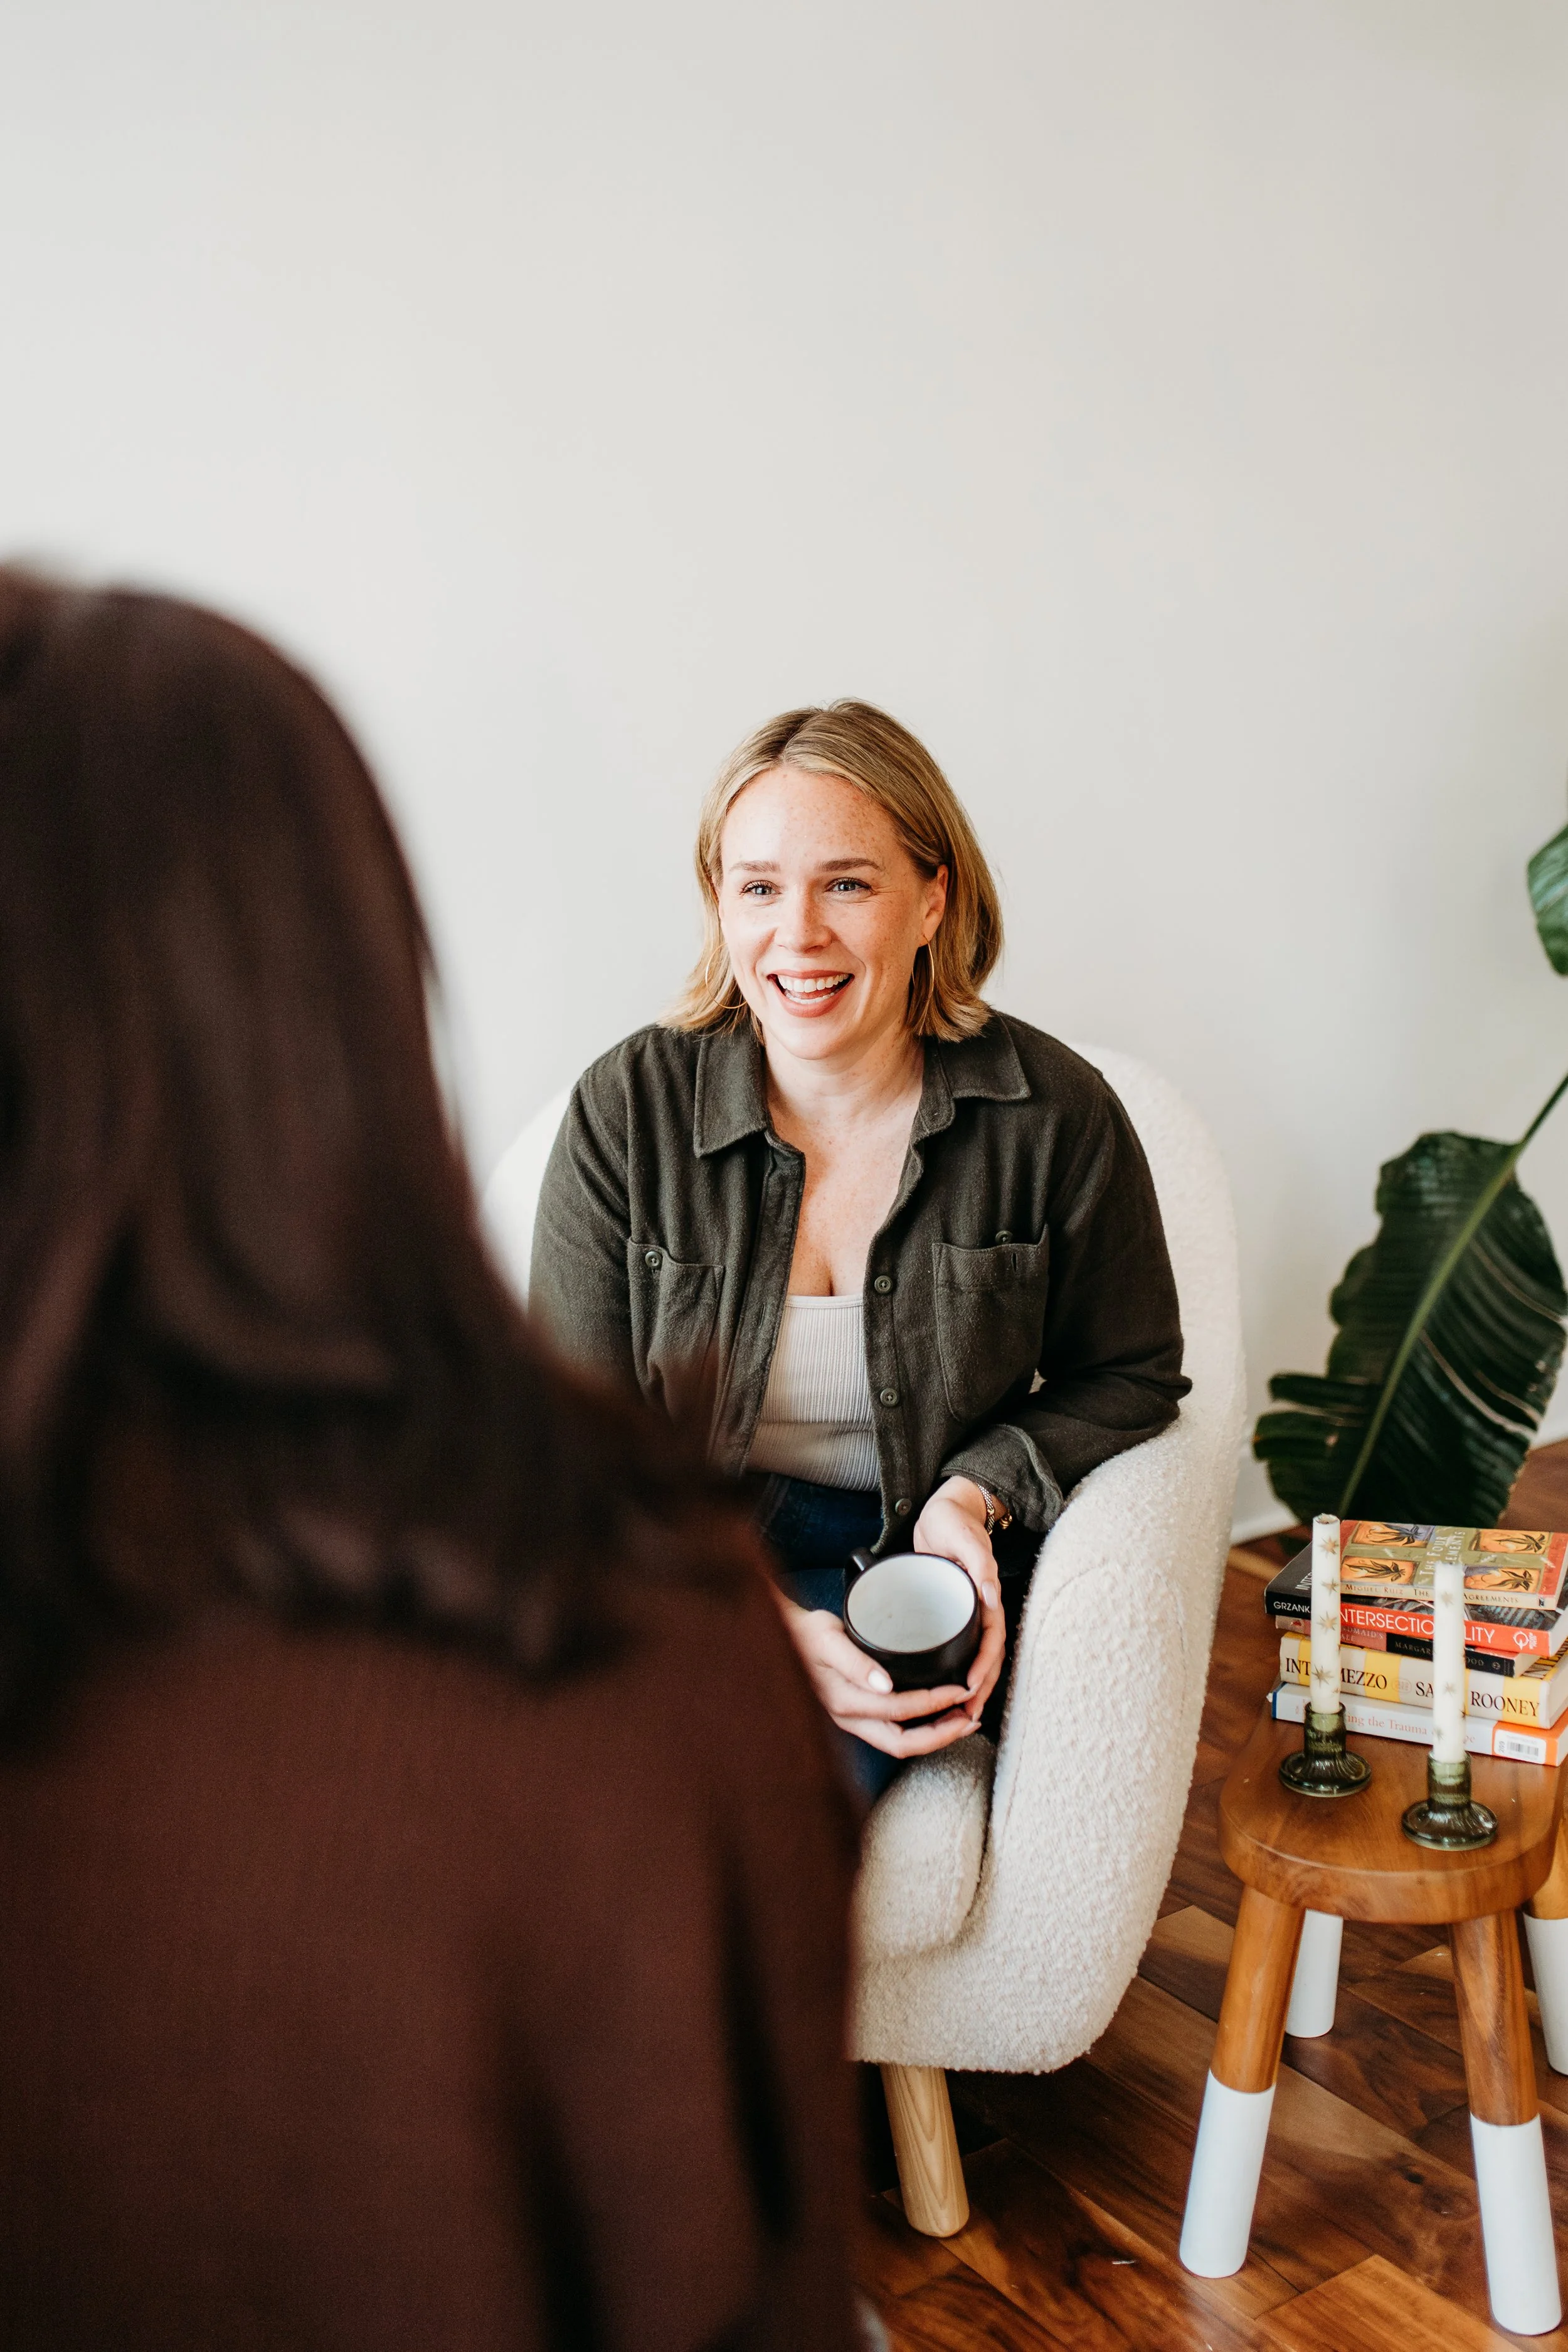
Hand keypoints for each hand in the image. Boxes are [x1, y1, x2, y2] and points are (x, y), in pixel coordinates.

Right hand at [773, 1595, 980, 1758]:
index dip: (934, 1705)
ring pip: (900, 1742)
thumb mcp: (827, 1638)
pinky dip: (920, 1727)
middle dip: (941, 1735)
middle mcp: (849, 1719)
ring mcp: (853, 1721)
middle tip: (970, 1718)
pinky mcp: (857, 1714)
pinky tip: (936, 1713)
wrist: (781, 1638)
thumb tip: (885, 1686)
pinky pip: (893, 1732)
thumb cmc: (804, 1633)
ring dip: (934, 1734)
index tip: (959, 1690)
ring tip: (962, 1719)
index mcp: (845, 1702)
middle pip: (904, 1743)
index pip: (899, 1712)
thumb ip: (854, 1662)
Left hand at [911, 1476, 1006, 1728]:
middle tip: (965, 1717)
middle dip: (981, 1689)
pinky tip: (942, 1688)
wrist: (943, 1509)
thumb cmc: (953, 1520)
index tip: (970, 1688)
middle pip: (987, 1657)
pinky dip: (955, 1670)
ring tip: (958, 1715)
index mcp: (986, 1595)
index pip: (991, 1640)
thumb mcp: (964, 1537)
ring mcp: (966, 1612)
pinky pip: (958, 1647)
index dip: (984, 1666)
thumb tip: (993, 1597)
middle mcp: (980, 1608)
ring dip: (971, 1687)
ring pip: (974, 1657)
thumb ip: (980, 1563)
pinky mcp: (950, 1612)